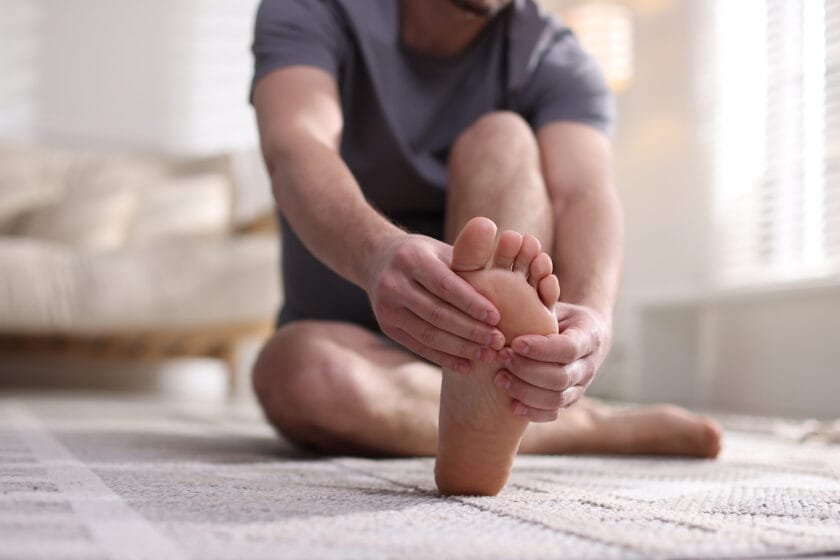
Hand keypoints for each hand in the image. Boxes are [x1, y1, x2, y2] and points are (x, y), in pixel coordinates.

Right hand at [367, 233, 504, 371]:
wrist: (378, 259)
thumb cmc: (424, 255)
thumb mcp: (442, 250)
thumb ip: (469, 263)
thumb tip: (508, 278)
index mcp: (412, 258)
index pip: (445, 285)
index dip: (471, 304)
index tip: (497, 317)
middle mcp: (394, 283)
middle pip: (437, 314)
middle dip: (470, 330)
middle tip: (498, 342)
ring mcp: (386, 307)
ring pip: (428, 334)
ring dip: (460, 348)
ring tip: (487, 355)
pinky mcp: (386, 326)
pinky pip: (418, 346)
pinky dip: (444, 358)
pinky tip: (466, 365)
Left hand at [495, 302, 611, 421]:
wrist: (582, 334)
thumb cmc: (559, 313)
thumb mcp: (555, 301)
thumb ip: (543, 296)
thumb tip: (530, 270)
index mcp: (589, 336)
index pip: (568, 348)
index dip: (541, 349)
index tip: (515, 342)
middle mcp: (588, 365)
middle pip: (561, 378)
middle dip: (527, 370)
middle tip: (502, 357)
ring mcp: (580, 386)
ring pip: (556, 399)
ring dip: (525, 391)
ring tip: (500, 378)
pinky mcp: (569, 400)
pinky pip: (554, 414)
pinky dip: (533, 413)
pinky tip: (511, 404)